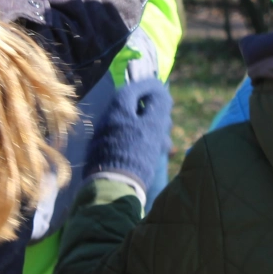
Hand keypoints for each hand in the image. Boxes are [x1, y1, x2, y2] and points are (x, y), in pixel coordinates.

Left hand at [86, 76, 172, 195]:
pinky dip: (142, 144)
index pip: (136, 87)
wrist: (113, 186)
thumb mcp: (153, 126)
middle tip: (167, 127)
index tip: (165, 93)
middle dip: (155, 116)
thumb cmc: (136, 152)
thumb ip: (159, 105)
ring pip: (134, 126)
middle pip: (136, 108)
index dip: (152, 88)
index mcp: (118, 107)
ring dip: (152, 132)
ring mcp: (105, 135)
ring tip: (166, 148)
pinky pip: (127, 140)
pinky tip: (153, 156)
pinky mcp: (106, 152)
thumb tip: (160, 91)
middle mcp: (108, 117)